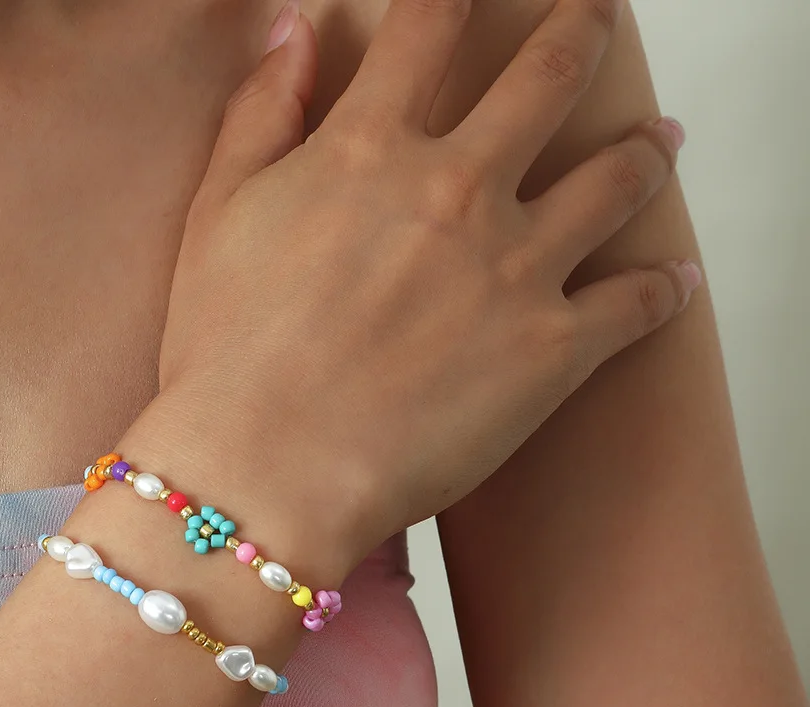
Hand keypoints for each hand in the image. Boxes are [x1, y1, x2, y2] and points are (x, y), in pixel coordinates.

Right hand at [125, 0, 698, 585]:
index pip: (429, 24)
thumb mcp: (215, 219)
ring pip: (619, 177)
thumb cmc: (225, 360)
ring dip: (648, 148)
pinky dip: (666, 287)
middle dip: (582, 29)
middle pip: (550, 75)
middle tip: (598, 13)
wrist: (266, 475)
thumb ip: (258, 115)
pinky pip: (638, 301)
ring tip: (662, 139)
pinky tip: (678, 279)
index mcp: (370, 150)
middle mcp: (456, 189)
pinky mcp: (553, 351)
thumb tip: (293, 31)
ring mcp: (515, 267)